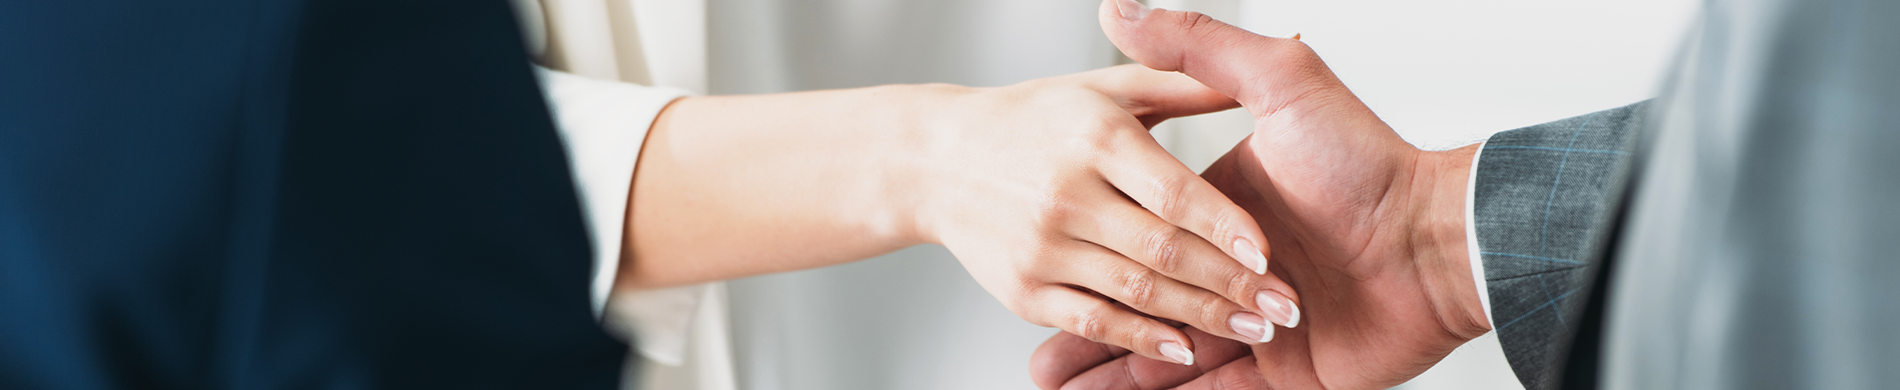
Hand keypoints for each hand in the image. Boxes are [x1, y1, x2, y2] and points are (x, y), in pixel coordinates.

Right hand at [624, 63, 1304, 365]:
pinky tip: (1181, 351)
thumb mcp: (1106, 87)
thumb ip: (1188, 73)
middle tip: (1282, 305)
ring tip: (1251, 329)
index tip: (1266, 251)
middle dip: (1228, 282)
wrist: (924, 155)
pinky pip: (1092, 321)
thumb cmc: (1025, 115)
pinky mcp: (1022, 291)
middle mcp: (1066, 192)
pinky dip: (1138, 342)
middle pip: (1163, 248)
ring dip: (1199, 316)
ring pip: (1137, 290)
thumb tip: (1278, 36)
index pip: (1176, 190)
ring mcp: (1042, 245)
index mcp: (1098, 136)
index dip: (1225, 224)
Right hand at [1030, 1, 1492, 388]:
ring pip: (1158, 348)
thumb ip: (1200, 51)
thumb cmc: (1371, 163)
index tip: (1034, 243)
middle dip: (1086, 322)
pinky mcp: (1276, 374)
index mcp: (1220, 205)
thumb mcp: (1281, 83)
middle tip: (1035, 343)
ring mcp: (1251, 324)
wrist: (1442, 244)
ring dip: (1103, 365)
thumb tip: (1119, 9)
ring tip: (1048, 381)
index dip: (1088, 242)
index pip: (1140, 227)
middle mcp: (1230, 265)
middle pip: (1140, 296)